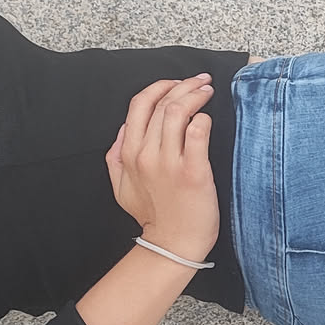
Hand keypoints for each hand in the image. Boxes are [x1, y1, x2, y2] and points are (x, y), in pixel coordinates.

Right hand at [105, 74, 219, 260]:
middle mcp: (147, 154)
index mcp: (129, 153)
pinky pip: (198, 132)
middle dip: (184, 85)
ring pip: (179, 112)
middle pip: (162, 103)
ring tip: (208, 91)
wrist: (173, 244)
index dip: (159, 86)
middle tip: (200, 81)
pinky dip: (203, 118)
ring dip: (195, 94)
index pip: (140, 104)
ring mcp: (170, 162)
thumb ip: (116, 156)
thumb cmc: (153, 215)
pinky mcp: (194, 172)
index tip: (175, 83)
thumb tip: (124, 129)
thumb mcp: (121, 186)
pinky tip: (208, 118)